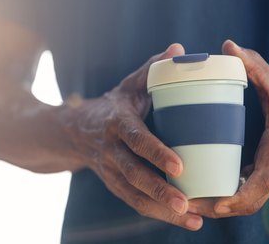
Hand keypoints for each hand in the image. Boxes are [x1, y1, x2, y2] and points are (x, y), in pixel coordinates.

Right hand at [66, 44, 202, 229]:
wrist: (75, 132)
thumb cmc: (111, 106)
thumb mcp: (127, 86)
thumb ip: (151, 69)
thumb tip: (178, 50)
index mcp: (117, 123)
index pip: (136, 139)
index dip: (156, 153)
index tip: (180, 167)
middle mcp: (112, 151)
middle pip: (134, 175)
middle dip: (161, 192)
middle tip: (189, 204)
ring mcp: (111, 171)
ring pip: (135, 195)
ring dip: (163, 210)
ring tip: (193, 219)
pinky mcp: (114, 184)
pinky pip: (135, 202)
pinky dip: (158, 213)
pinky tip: (184, 219)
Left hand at [190, 40, 268, 217]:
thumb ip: (254, 66)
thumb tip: (228, 46)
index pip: (262, 182)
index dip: (239, 196)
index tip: (215, 203)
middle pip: (248, 202)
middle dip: (217, 208)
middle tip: (186, 205)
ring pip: (246, 202)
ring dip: (218, 207)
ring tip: (187, 204)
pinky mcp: (267, 175)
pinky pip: (246, 193)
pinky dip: (226, 198)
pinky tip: (202, 194)